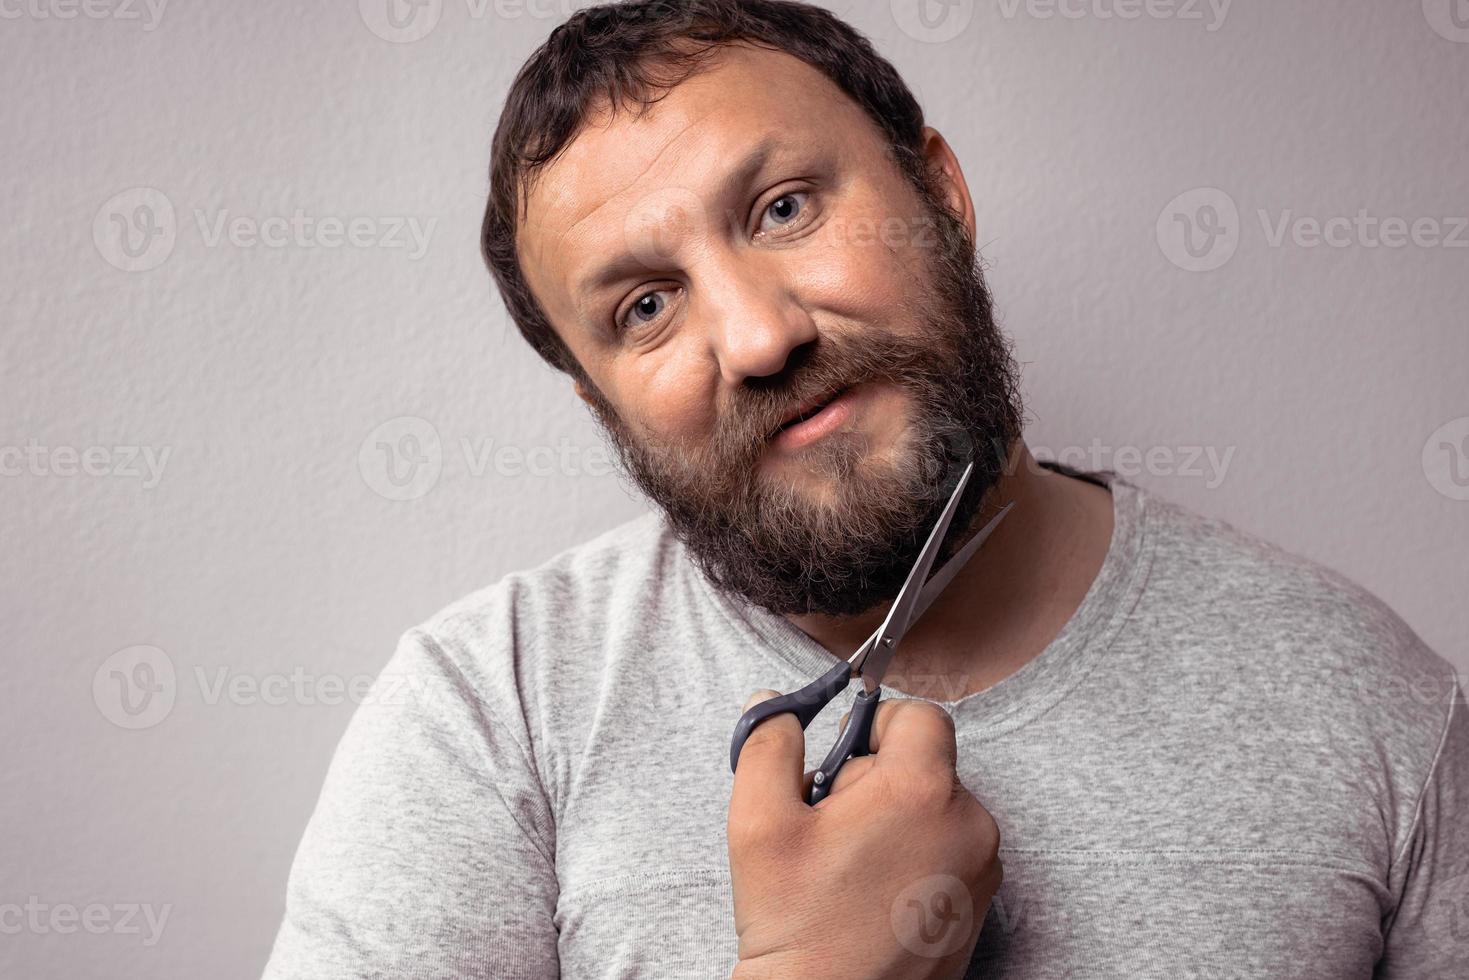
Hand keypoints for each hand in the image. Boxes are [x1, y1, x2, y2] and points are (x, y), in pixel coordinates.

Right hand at [727, 689, 1001, 979]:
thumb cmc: (797, 925)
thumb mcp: (758, 822)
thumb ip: (768, 744)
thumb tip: (774, 705)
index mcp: (922, 790)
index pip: (920, 715)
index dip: (874, 726)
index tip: (840, 762)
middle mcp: (969, 825)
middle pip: (927, 764)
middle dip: (877, 779)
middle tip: (831, 824)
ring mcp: (981, 871)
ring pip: (939, 809)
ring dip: (897, 819)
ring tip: (850, 866)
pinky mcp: (979, 908)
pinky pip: (951, 852)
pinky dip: (916, 858)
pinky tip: (872, 894)